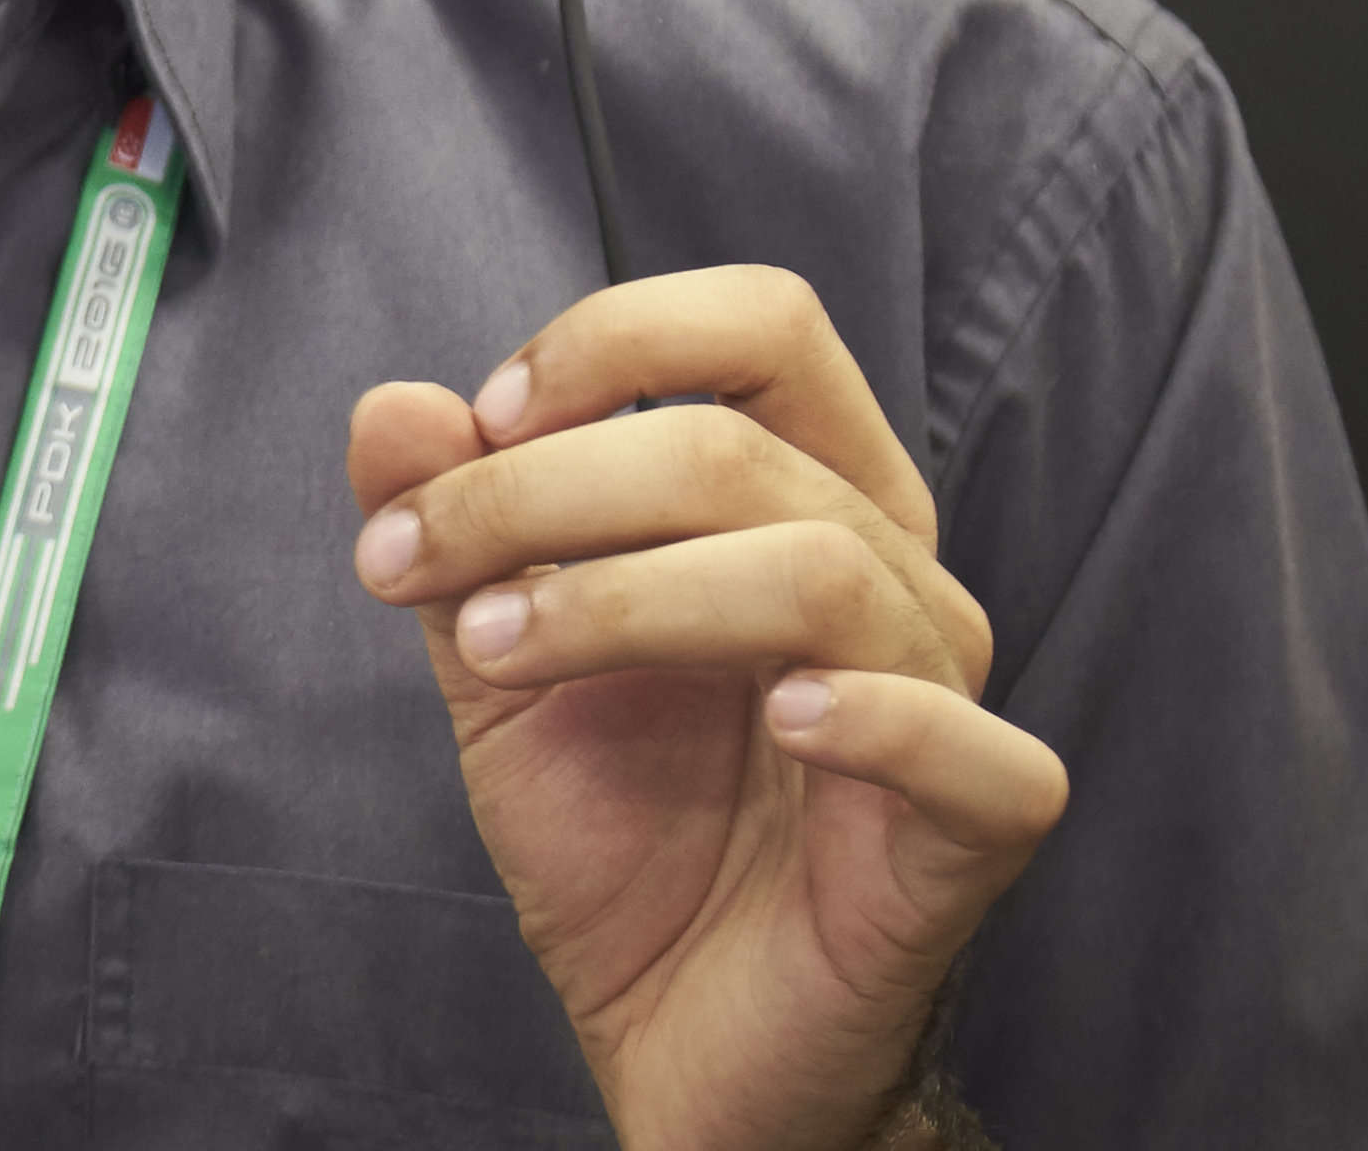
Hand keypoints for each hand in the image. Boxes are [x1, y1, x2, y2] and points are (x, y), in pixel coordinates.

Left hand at [345, 266, 1065, 1150]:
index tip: (479, 425)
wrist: (677, 1040)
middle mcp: (891, 572)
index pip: (765, 327)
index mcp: (804, 496)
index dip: (616, 341)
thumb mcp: (500, 664)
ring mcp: (945, 696)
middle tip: (415, 564)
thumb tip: (393, 403)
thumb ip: (453, 529)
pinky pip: (966, 748)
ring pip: (821, 570)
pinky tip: (779, 721)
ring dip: (626, 596)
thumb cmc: (623, 834)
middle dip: (544, 488)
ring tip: (501, 652)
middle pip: (741, 447)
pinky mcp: (975, 831)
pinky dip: (876, 717)